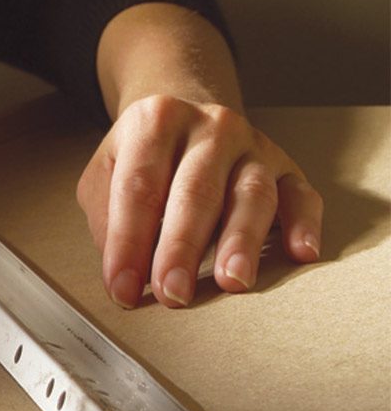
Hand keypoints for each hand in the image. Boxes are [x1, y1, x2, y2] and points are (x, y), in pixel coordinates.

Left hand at [77, 96, 322, 308]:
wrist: (187, 116)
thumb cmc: (146, 156)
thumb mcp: (106, 171)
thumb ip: (107, 215)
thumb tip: (121, 268)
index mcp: (155, 121)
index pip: (138, 187)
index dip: (127, 241)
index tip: (122, 287)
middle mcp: (209, 127)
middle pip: (195, 191)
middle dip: (182, 248)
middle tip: (172, 294)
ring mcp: (252, 145)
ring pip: (252, 193)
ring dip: (241, 240)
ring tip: (233, 281)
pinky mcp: (286, 167)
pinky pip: (301, 195)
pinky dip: (303, 224)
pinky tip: (299, 253)